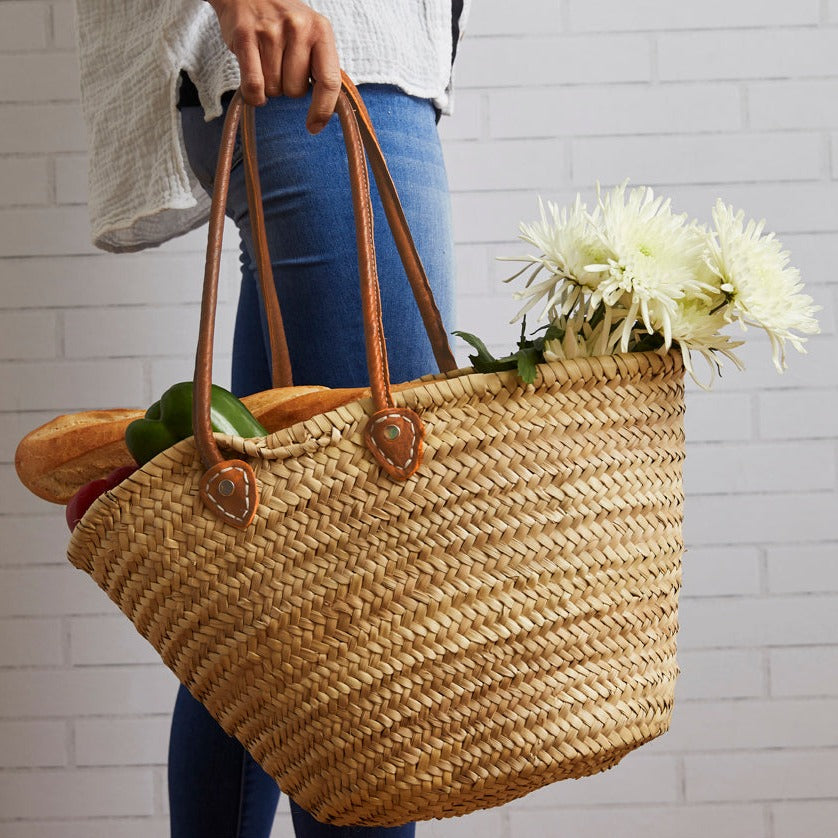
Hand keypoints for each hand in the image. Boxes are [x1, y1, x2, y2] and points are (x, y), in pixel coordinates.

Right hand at [207, 0, 340, 132]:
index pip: (329, 82)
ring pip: (274, 89)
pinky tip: (254, 89)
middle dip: (288, 88)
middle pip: (296, 91)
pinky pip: (254, 85)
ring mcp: (270, 31)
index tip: (314, 127)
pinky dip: (254, 95)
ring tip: (266, 64)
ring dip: (269, 87)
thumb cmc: (284, 22)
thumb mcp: (311, 35)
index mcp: (321, 31)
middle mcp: (298, 28)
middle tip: (281, 68)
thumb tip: (329, 107)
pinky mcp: (245, 36)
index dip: (323, 110)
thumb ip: (321, 66)